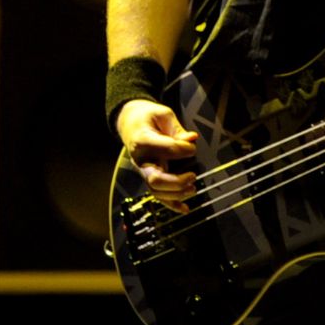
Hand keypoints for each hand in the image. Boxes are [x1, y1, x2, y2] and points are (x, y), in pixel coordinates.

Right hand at [116, 98, 200, 212]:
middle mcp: (141, 159)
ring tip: (193, 189)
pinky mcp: (149, 176)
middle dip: (176, 182)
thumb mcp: (163, 115)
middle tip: (193, 175)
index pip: (163, 149)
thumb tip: (192, 139)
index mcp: (142, 140)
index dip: (182, 149)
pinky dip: (171, 204)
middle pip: (155, 179)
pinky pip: (158, 195)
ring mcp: (144, 170)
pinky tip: (185, 209)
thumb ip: (177, 129)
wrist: (131, 123)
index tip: (192, 146)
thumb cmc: (148, 117)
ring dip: (176, 195)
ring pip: (156, 191)